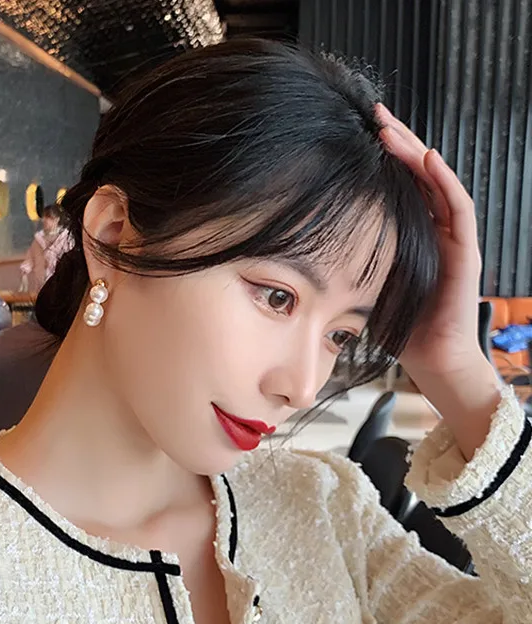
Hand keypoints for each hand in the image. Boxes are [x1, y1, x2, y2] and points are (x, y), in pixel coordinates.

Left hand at [377, 104, 500, 458]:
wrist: (431, 358)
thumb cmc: (399, 323)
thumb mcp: (366, 281)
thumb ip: (352, 257)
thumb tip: (308, 244)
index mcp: (411, 232)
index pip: (398, 184)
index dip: (381, 158)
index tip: (356, 132)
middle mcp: (433, 227)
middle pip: (417, 174)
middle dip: (397, 142)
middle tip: (374, 114)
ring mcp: (452, 237)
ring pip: (437, 182)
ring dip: (415, 154)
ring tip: (392, 130)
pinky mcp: (465, 251)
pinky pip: (458, 209)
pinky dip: (443, 182)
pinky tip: (427, 159)